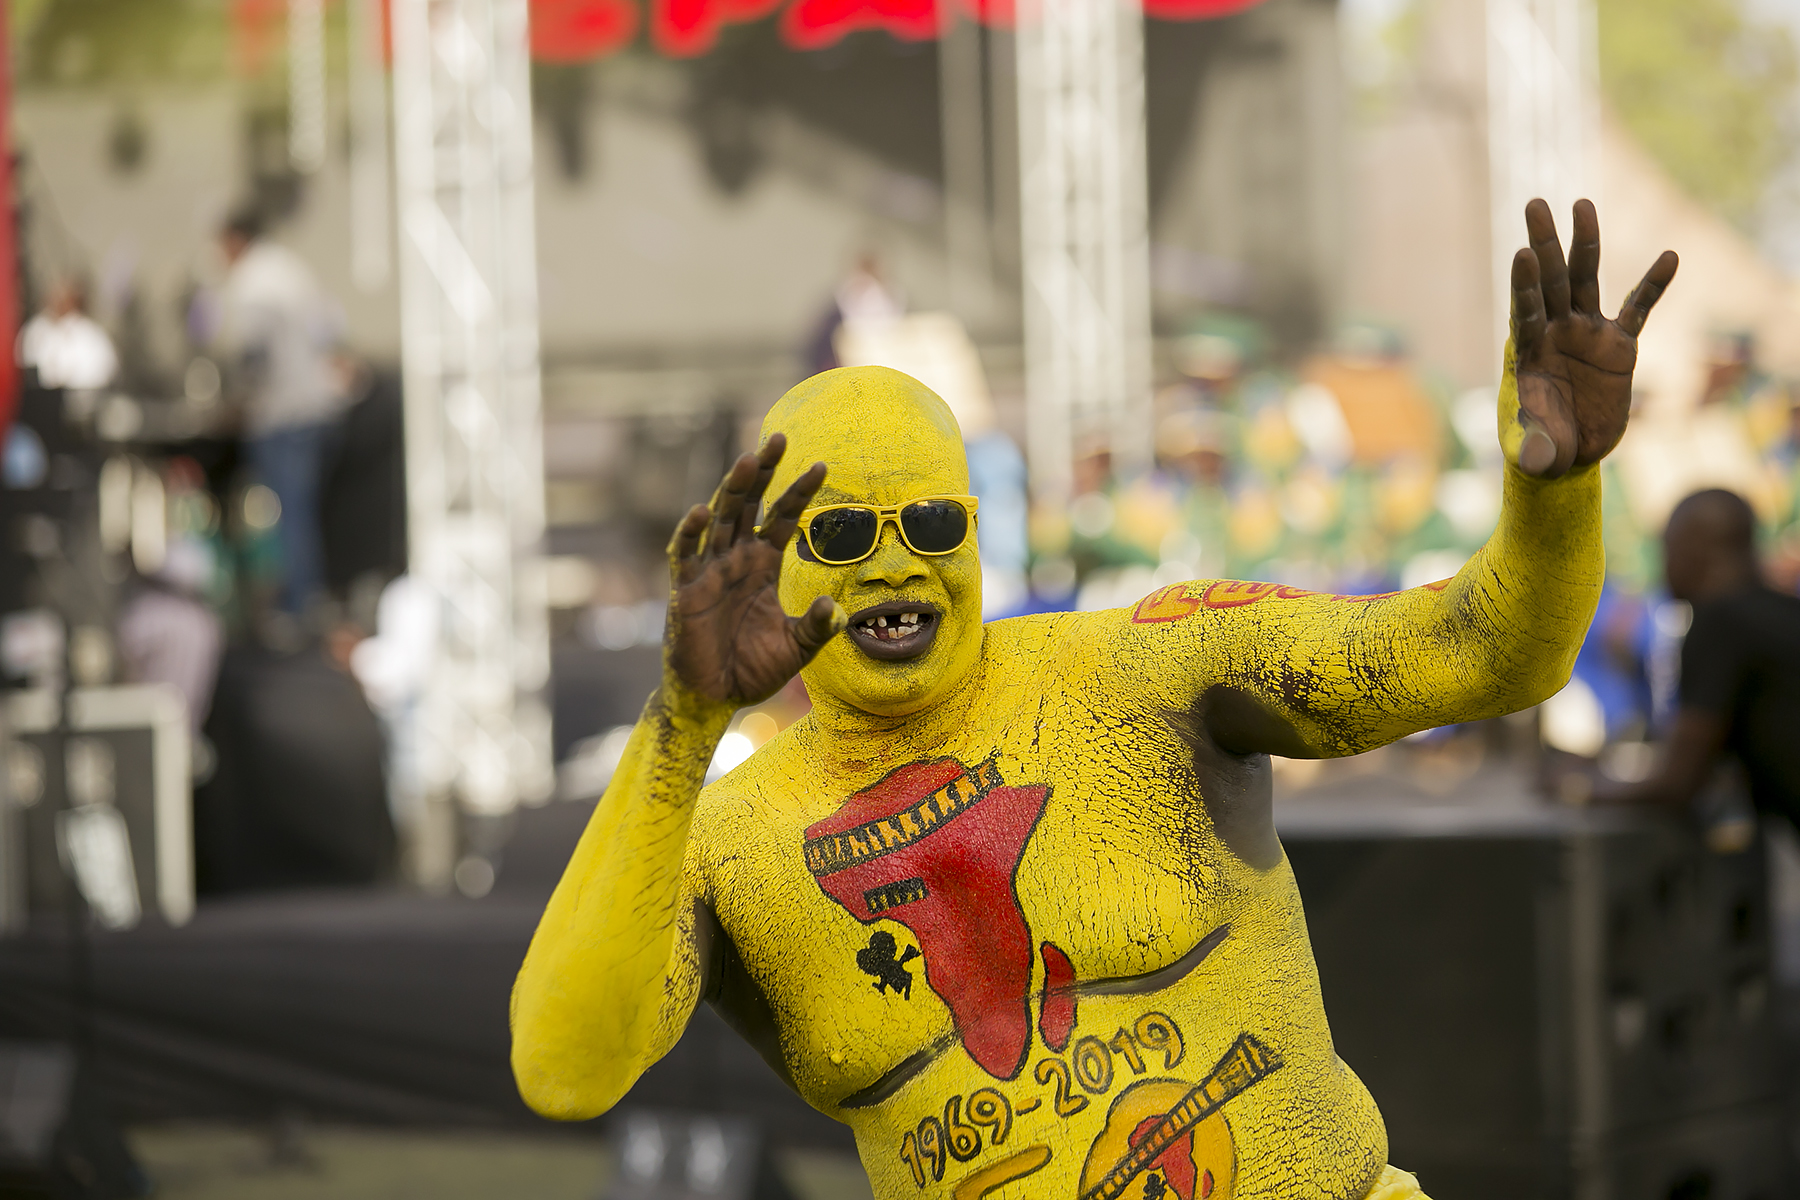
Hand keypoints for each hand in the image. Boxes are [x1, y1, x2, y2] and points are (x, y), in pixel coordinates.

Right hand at [665, 435, 843, 707]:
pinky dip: (691, 532)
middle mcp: (737, 559)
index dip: (799, 492)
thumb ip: (817, 627)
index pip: (782, 518)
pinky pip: (686, 555)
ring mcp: (711, 571)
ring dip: (733, 489)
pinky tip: (703, 510)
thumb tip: (836, 609)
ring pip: (721, 519)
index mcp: (763, 565)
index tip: (820, 465)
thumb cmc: (753, 671)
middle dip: (764, 472)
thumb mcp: (797, 648)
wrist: (715, 699)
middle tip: (779, 437)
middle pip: (750, 505)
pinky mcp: (687, 590)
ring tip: (749, 461)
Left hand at [1509, 198, 1678, 476]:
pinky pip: (1639, 309)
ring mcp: (1587, 334)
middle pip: (1549, 281)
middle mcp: (1555, 334)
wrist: (1569, 452)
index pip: (1525, 311)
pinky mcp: (1619, 346)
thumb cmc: (1542, 448)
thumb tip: (1536, 460)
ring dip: (1585, 243)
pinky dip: (1653, 286)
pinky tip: (1670, 256)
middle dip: (1544, 242)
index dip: (1524, 285)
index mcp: (1528, 353)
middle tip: (1535, 202)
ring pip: (1585, 280)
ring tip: (1582, 203)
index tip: (1522, 253)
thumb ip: (1536, 448)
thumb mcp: (1536, 452)